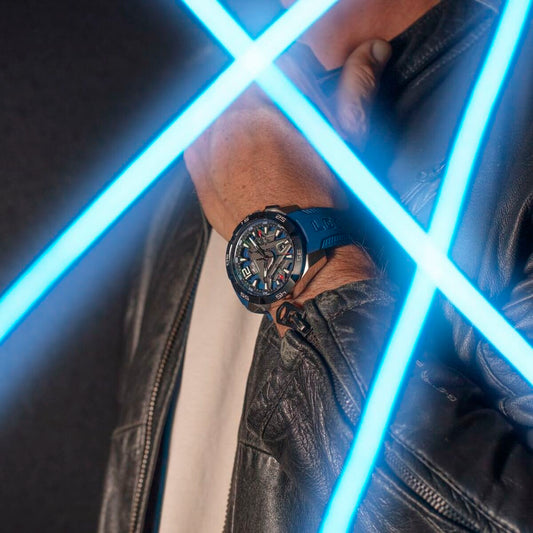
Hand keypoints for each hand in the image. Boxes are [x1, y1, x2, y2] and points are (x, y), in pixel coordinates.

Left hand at [184, 38, 390, 323]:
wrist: (295, 252)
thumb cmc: (322, 204)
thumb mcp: (342, 142)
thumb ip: (354, 88)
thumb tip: (371, 51)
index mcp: (274, 105)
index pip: (279, 69)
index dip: (293, 80)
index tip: (299, 96)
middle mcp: (237, 122)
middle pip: (245, 88)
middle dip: (265, 99)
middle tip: (282, 127)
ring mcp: (213, 147)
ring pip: (219, 111)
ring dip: (236, 118)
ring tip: (259, 150)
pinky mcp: (200, 174)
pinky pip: (196, 141)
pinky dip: (211, 141)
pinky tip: (231, 157)